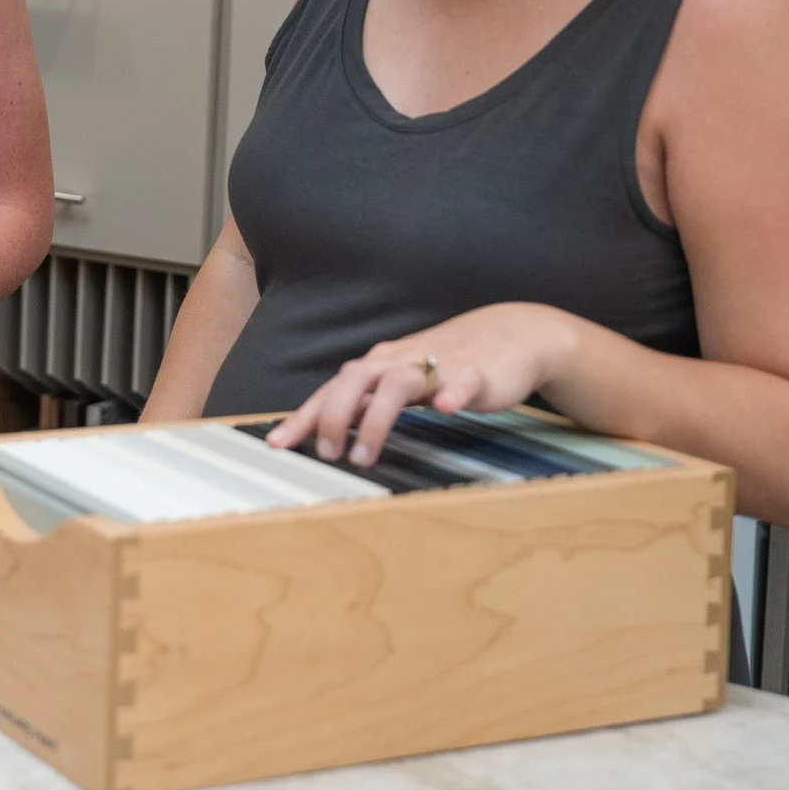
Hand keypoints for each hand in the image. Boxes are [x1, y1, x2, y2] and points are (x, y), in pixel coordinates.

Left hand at [267, 303, 581, 466]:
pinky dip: (451, 394)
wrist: (510, 334)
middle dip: (334, 417)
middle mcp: (399, 361)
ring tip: (364, 455)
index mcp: (378, 365)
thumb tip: (330, 427)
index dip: (304, 415)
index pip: (332, 389)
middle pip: (354, 380)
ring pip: (398, 384)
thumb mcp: (400, 381)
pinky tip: (445, 410)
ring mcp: (437, 365)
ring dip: (377, 420)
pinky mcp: (475, 373)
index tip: (278, 444)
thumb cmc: (446, 362)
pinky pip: (461, 382)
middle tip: (326, 454)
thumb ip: (368, 401)